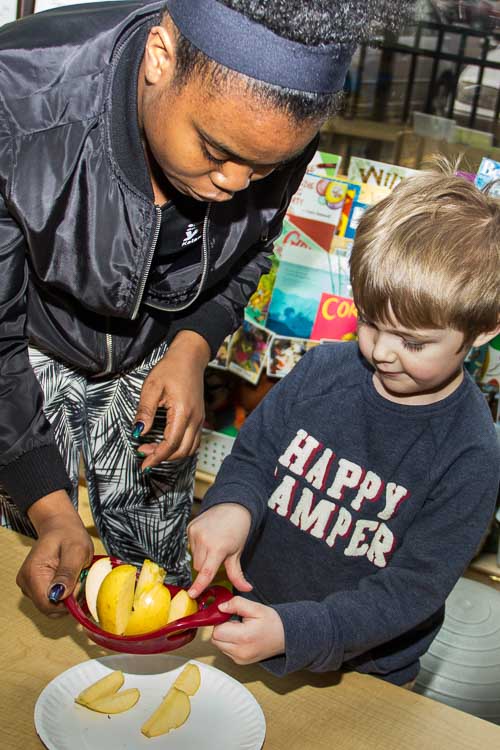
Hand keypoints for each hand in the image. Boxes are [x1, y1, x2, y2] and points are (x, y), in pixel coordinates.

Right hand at [16, 490, 93, 615]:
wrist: (60, 527)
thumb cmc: (69, 535)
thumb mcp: (76, 550)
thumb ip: (68, 573)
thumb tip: (58, 596)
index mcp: (33, 573)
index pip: (48, 605)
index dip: (68, 603)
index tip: (80, 586)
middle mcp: (26, 583)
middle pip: (50, 608)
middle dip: (69, 599)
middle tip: (80, 579)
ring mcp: (28, 586)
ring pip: (52, 605)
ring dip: (68, 596)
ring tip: (75, 576)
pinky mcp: (34, 587)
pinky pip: (52, 600)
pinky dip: (64, 594)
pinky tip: (70, 579)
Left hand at [133, 331, 210, 468]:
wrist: (189, 358)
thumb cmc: (171, 369)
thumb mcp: (151, 387)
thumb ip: (145, 411)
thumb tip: (138, 431)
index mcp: (183, 412)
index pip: (170, 444)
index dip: (156, 456)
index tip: (144, 463)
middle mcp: (195, 419)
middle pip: (182, 451)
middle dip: (162, 457)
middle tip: (145, 454)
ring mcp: (199, 419)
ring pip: (189, 448)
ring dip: (172, 454)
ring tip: (154, 450)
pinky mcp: (199, 418)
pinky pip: (193, 441)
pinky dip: (180, 447)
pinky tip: (167, 444)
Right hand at [187, 503, 252, 597]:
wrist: (232, 507)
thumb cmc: (237, 529)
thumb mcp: (238, 553)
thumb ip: (237, 574)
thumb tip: (246, 589)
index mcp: (218, 548)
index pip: (206, 571)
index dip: (198, 585)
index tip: (192, 594)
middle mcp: (204, 540)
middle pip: (199, 567)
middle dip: (207, 567)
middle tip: (218, 557)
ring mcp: (195, 533)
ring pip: (194, 558)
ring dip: (202, 557)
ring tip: (213, 545)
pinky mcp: (190, 528)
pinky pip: (190, 546)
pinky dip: (198, 547)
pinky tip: (207, 538)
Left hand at [212, 597, 284, 663]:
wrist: (285, 637)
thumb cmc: (272, 622)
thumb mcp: (256, 607)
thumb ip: (237, 604)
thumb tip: (220, 607)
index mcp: (244, 638)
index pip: (217, 631)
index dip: (220, 620)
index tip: (228, 615)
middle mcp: (240, 652)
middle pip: (215, 639)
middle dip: (221, 628)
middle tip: (234, 621)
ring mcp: (240, 659)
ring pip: (219, 645)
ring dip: (224, 636)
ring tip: (239, 629)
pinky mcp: (240, 662)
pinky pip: (225, 650)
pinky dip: (228, 643)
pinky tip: (240, 636)